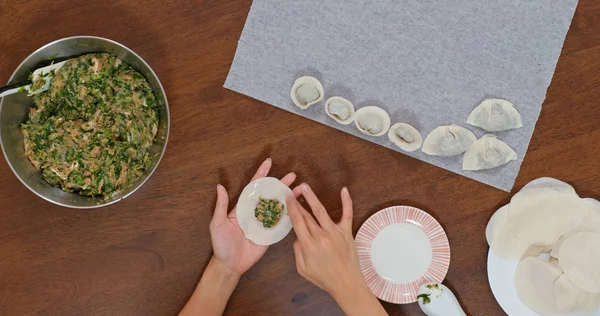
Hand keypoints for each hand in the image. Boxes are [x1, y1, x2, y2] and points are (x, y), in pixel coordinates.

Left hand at [209, 158, 295, 276]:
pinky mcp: (270, 234)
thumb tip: (220, 186)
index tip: (269, 163)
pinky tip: (299, 207)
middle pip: (270, 194)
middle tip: (292, 175)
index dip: (261, 174)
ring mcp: (264, 223)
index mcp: (243, 207)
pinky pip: (282, 223)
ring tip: (300, 188)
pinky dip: (290, 215)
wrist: (229, 264)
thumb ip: (220, 205)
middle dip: (281, 184)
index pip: (254, 187)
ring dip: (289, 197)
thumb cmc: (221, 244)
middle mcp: (255, 212)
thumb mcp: (217, 223)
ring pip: (278, 206)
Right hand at [287, 183, 386, 315]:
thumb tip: (298, 236)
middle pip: (307, 216)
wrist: (347, 284)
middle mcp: (322, 237)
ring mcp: (335, 233)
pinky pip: (347, 214)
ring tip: (305, 186)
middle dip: (298, 202)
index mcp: (309, 246)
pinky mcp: (347, 232)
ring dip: (312, 197)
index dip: (291, 209)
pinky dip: (347, 202)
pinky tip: (344, 190)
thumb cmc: (324, 278)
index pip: (298, 222)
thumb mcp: (302, 268)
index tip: (287, 200)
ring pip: (321, 211)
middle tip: (292, 191)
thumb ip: (297, 251)